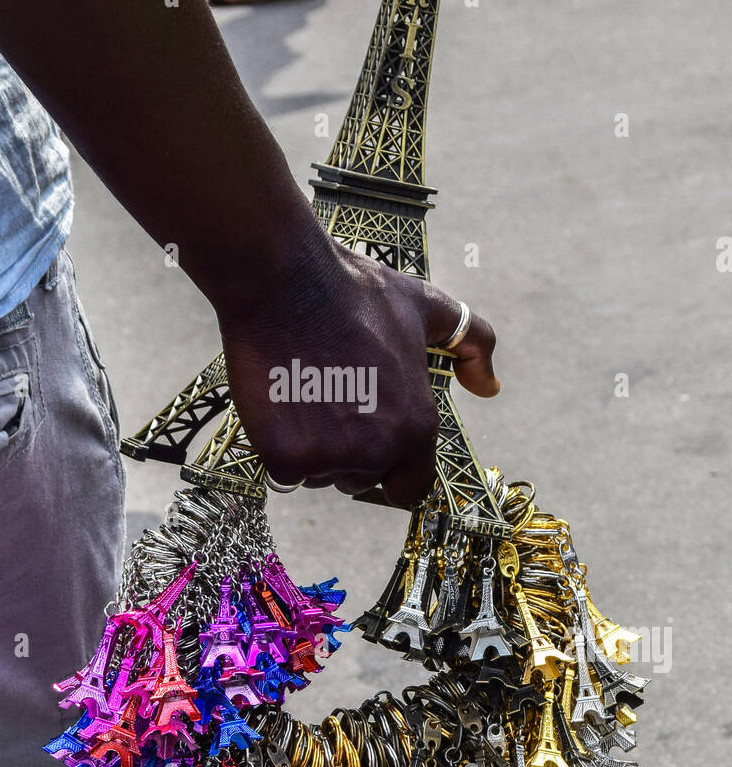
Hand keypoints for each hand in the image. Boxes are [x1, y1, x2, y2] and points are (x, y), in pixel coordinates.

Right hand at [219, 241, 498, 509]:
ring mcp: (331, 458)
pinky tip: (279, 402)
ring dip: (309, 448)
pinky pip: (282, 473)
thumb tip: (490, 387)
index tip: (367, 437)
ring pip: (318, 476)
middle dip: (344, 450)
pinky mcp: (286, 458)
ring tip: (303, 392)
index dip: (390, 466)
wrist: (286, 280)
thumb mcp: (427, 308)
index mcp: (417, 427)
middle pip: (359, 479)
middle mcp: (379, 451)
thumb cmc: (353, 292)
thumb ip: (472, 345)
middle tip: (328, 397)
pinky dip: (276, 446)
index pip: (410, 486)